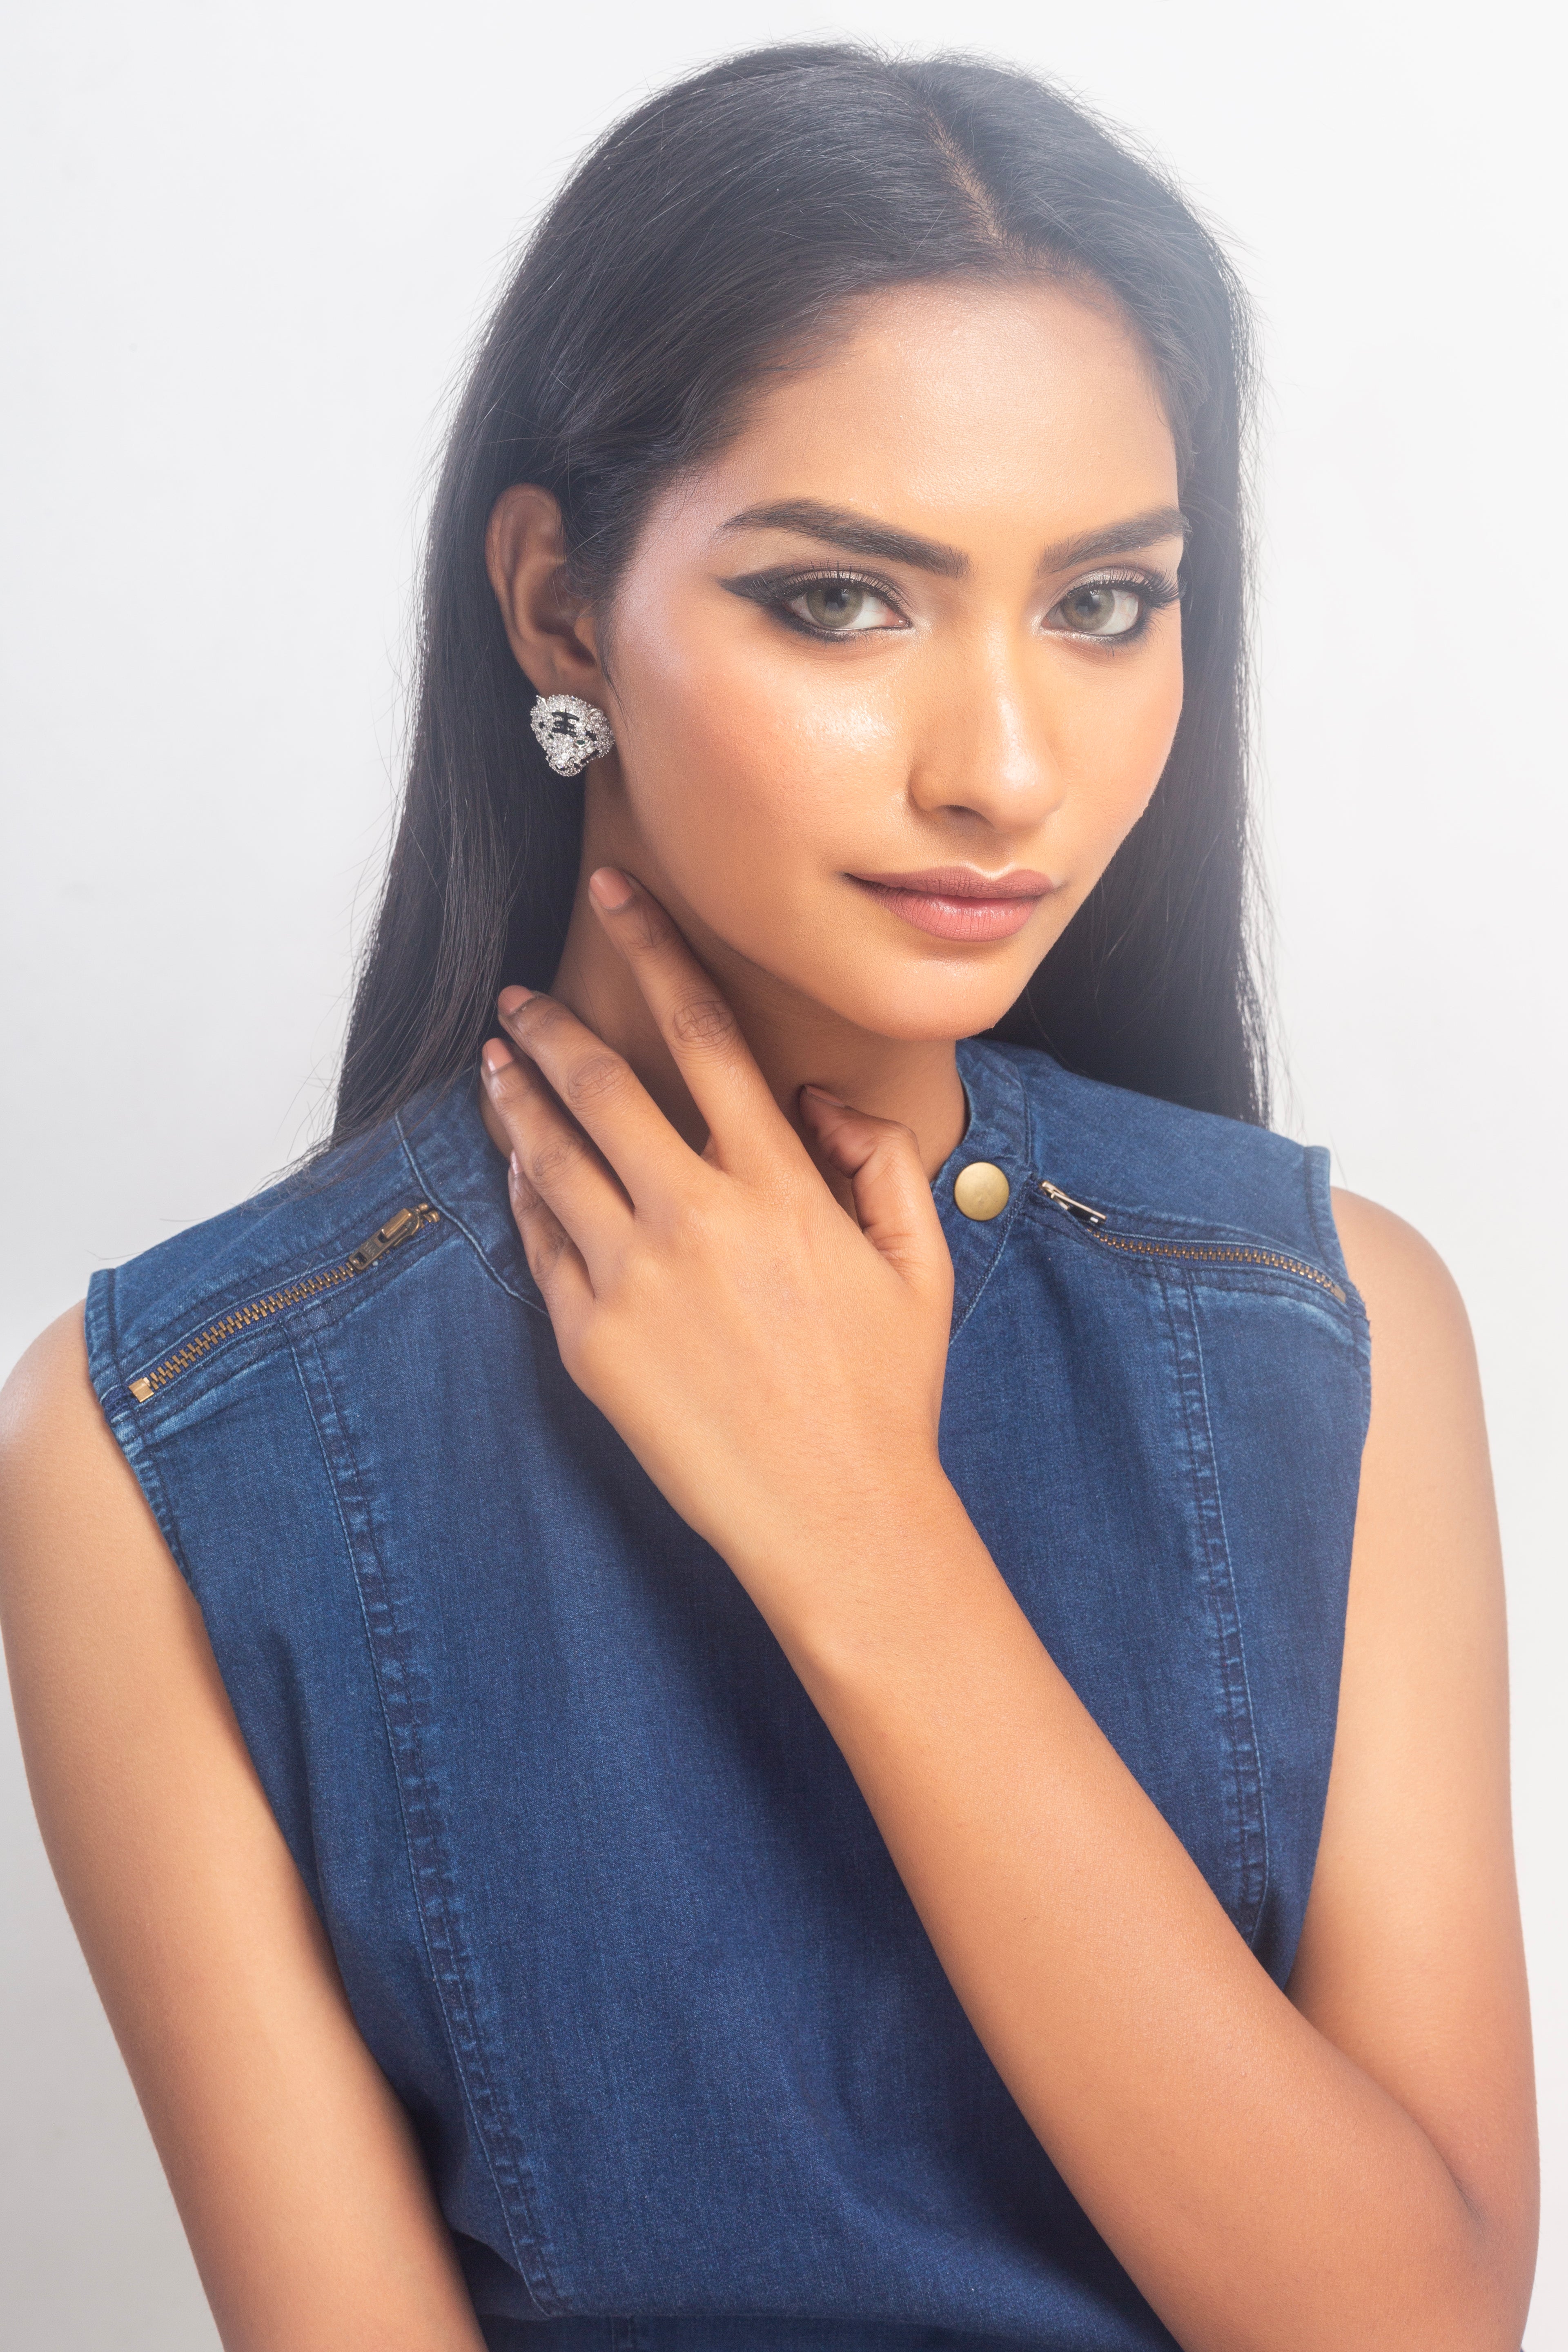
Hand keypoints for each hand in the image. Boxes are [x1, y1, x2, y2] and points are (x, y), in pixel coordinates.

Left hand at [477, 869, 956, 1632]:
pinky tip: (518, 1163)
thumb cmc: (885, 1391)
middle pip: (602, 1082)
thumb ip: (881, 1157)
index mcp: (779, 1184)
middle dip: (550, 1023)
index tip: (616, 895)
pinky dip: (523, 1189)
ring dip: (515, 1096)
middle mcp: (695, 1216)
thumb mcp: (920, 1262)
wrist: (835, 1515)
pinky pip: (541, 1241)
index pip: (704, 1030)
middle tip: (519, 994)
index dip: (655, 948)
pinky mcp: (589, 1340)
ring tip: (495, 1061)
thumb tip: (822, 1098)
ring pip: (549, 1154)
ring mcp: (632, 1279)